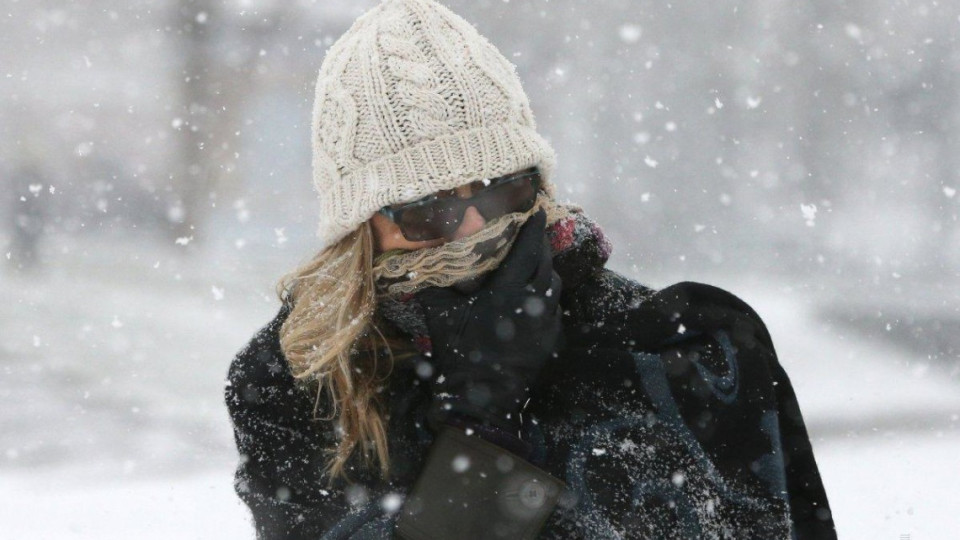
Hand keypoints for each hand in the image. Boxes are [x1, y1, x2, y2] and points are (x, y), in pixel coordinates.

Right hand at [416, 209, 562, 433]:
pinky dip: (547, 297)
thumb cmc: (459, 352)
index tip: (539, 212)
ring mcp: (547, 323)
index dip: (533, 230)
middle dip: (541, 247)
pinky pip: (555, 309)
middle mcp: (533, 303)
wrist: (481, 396)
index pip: (527, 251)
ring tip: (535, 264)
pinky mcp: (552, 340)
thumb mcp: (439, 314)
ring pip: (554, 286)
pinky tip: (534, 297)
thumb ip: (434, 283)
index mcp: (507, 292)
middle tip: (533, 236)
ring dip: (547, 271)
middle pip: (546, 264)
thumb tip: (421, 260)